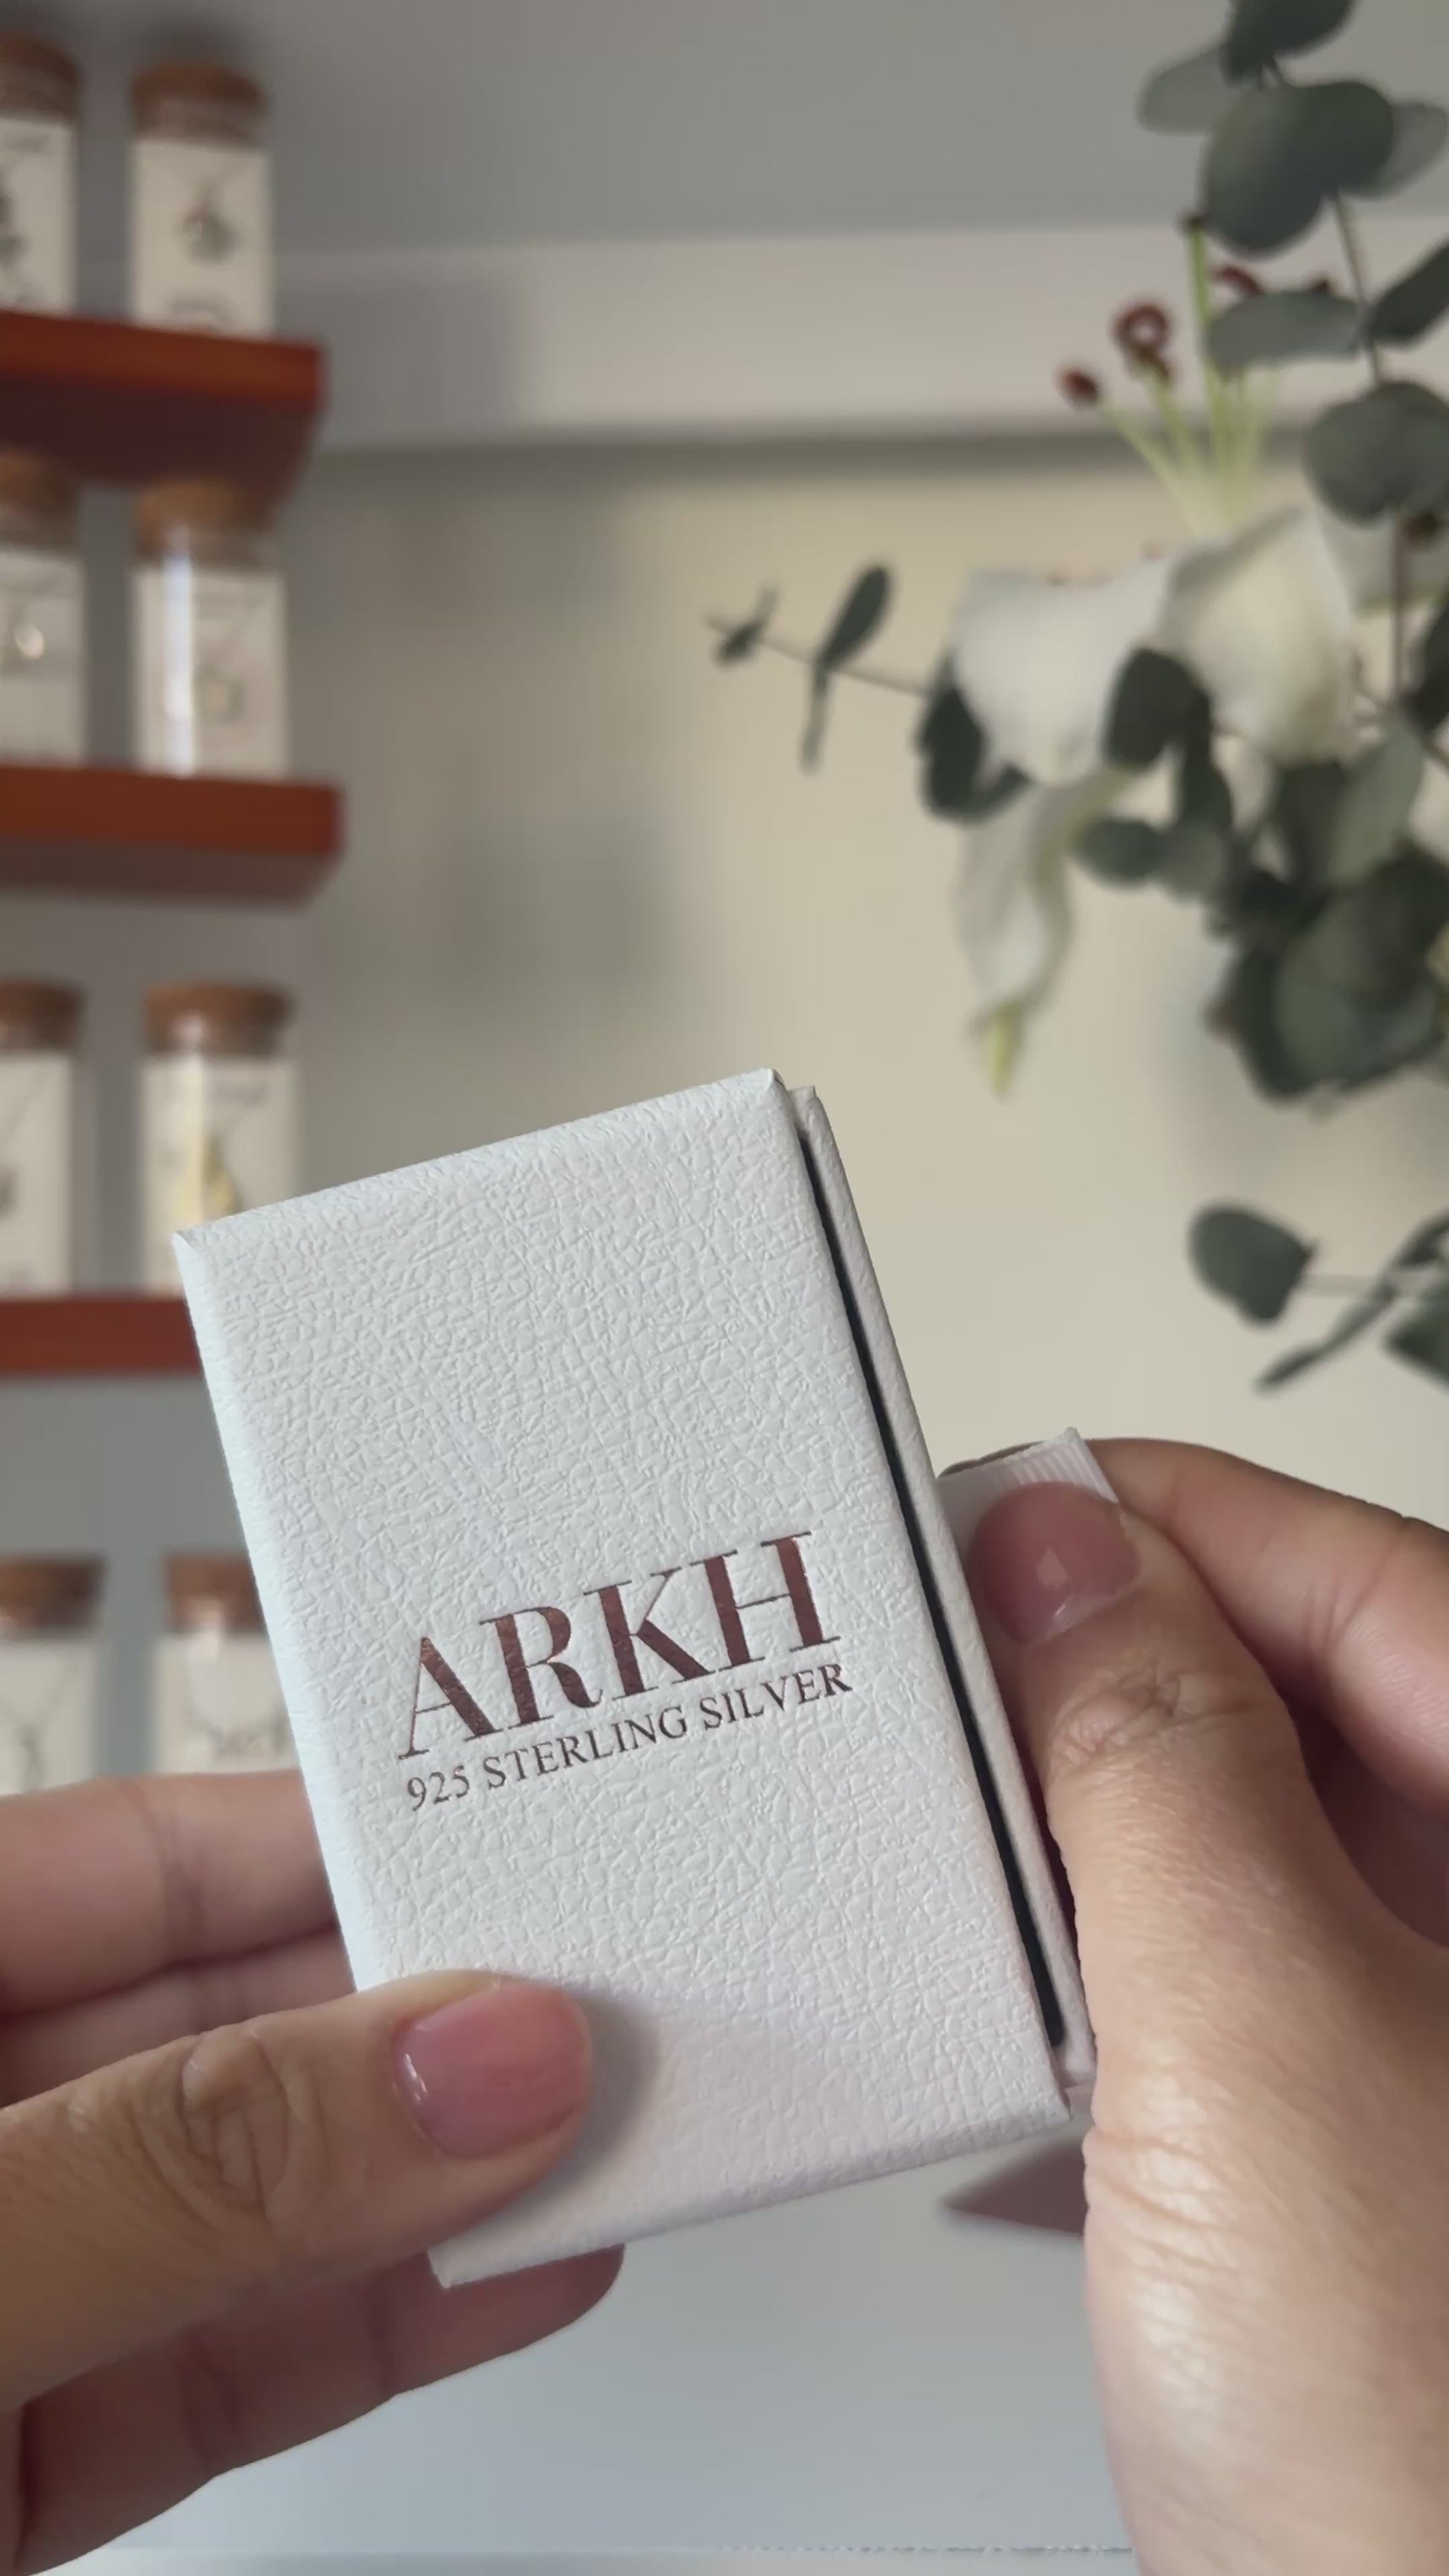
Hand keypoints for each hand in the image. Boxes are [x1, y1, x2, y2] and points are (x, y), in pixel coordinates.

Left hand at [0, 1772, 618, 2572]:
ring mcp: (7, 2278)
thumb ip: (192, 2165)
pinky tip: (529, 2279)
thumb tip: (472, 2061)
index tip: (542, 1837)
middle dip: (436, 2019)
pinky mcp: (28, 2451)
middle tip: (636, 1997)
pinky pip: (232, 2363)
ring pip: (261, 2202)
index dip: (349, 1838)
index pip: (149, 1857)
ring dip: (449, 2182)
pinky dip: (381, 2327)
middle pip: (231, 2022)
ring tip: (630, 2129)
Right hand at [966, 1440, 1448, 2575]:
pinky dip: (1117, 2000)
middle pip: (1310, 1702)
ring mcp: (1448, 2058)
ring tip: (945, 1837)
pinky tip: (1014, 2037)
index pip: (1360, 1575)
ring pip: (1259, 1859)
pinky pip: (1237, 2009)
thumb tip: (1060, 1549)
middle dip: (1103, 1679)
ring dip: (1094, 1846)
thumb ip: (1150, 1752)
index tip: (982, 1508)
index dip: (1155, 1519)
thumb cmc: (1436, 2457)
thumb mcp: (1256, 2031)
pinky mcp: (1386, 2180)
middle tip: (930, 1668)